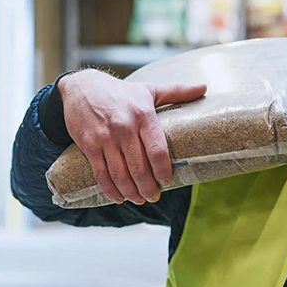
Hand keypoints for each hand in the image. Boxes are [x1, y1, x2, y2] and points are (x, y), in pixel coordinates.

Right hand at [58, 70, 206, 204]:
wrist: (82, 87)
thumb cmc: (120, 92)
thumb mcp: (149, 89)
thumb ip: (177, 91)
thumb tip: (204, 87)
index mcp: (143, 114)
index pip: (157, 150)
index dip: (163, 171)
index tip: (167, 181)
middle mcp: (124, 127)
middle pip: (139, 168)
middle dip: (148, 188)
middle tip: (154, 196)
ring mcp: (105, 138)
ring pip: (120, 174)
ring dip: (131, 192)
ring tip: (139, 199)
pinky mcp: (89, 145)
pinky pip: (101, 174)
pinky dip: (111, 190)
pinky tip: (119, 197)